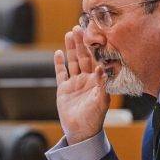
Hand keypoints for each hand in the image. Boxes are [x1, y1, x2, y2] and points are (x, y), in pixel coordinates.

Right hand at [55, 26, 109, 144]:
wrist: (81, 131)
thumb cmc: (94, 118)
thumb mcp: (101, 101)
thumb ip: (102, 84)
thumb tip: (102, 68)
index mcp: (97, 81)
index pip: (95, 60)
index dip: (94, 47)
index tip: (93, 34)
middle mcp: (86, 79)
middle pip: (83, 57)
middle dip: (81, 43)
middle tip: (79, 27)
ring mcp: (74, 83)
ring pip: (72, 62)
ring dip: (71, 49)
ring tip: (69, 34)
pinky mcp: (63, 89)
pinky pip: (61, 73)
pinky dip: (59, 64)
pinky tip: (57, 52)